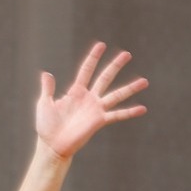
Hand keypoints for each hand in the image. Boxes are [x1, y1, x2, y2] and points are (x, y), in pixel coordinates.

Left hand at [36, 42, 146, 159]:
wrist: (51, 145)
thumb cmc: (46, 126)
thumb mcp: (44, 104)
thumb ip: (48, 89)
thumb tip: (46, 73)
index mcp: (75, 92)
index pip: (86, 70)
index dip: (93, 58)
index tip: (101, 45)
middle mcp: (89, 98)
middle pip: (105, 77)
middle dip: (115, 65)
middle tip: (127, 54)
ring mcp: (96, 109)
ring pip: (116, 94)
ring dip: (130, 88)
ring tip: (145, 81)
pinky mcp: (99, 121)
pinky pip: (117, 115)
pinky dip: (130, 112)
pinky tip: (143, 109)